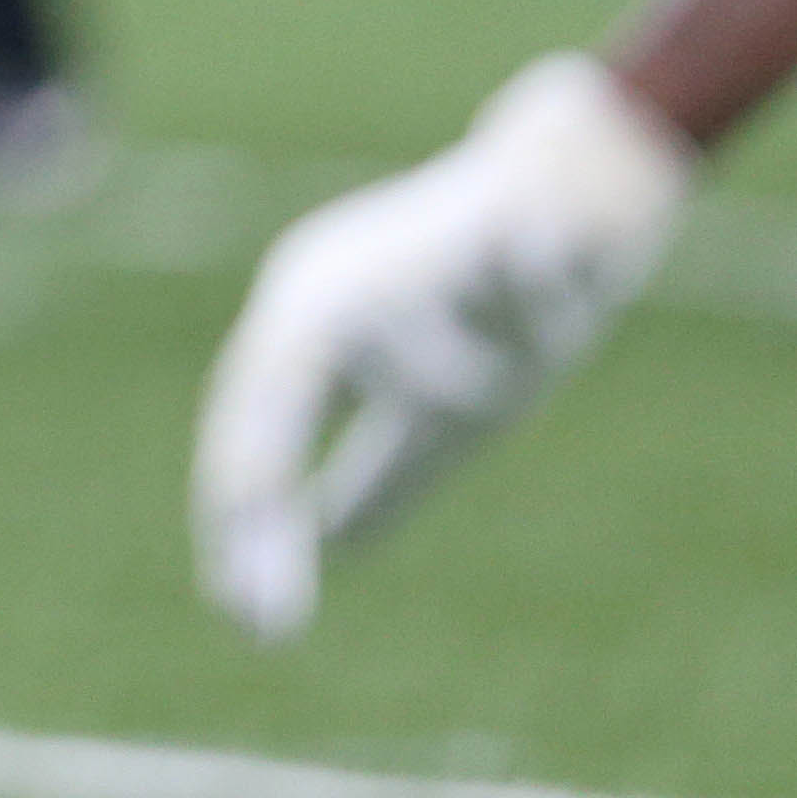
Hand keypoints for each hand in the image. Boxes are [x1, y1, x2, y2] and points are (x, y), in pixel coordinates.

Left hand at [191, 51, 693, 640]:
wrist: (558, 179)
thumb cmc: (488, 305)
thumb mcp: (438, 409)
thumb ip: (381, 475)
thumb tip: (331, 551)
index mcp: (305, 329)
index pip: (250, 431)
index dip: (240, 518)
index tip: (243, 617)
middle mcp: (327, 287)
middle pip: (266, 398)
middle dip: (256, 499)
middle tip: (253, 606)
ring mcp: (404, 260)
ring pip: (429, 377)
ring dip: (476, 395)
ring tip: (527, 355)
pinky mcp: (491, 228)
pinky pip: (516, 270)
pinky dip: (538, 281)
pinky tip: (543, 263)